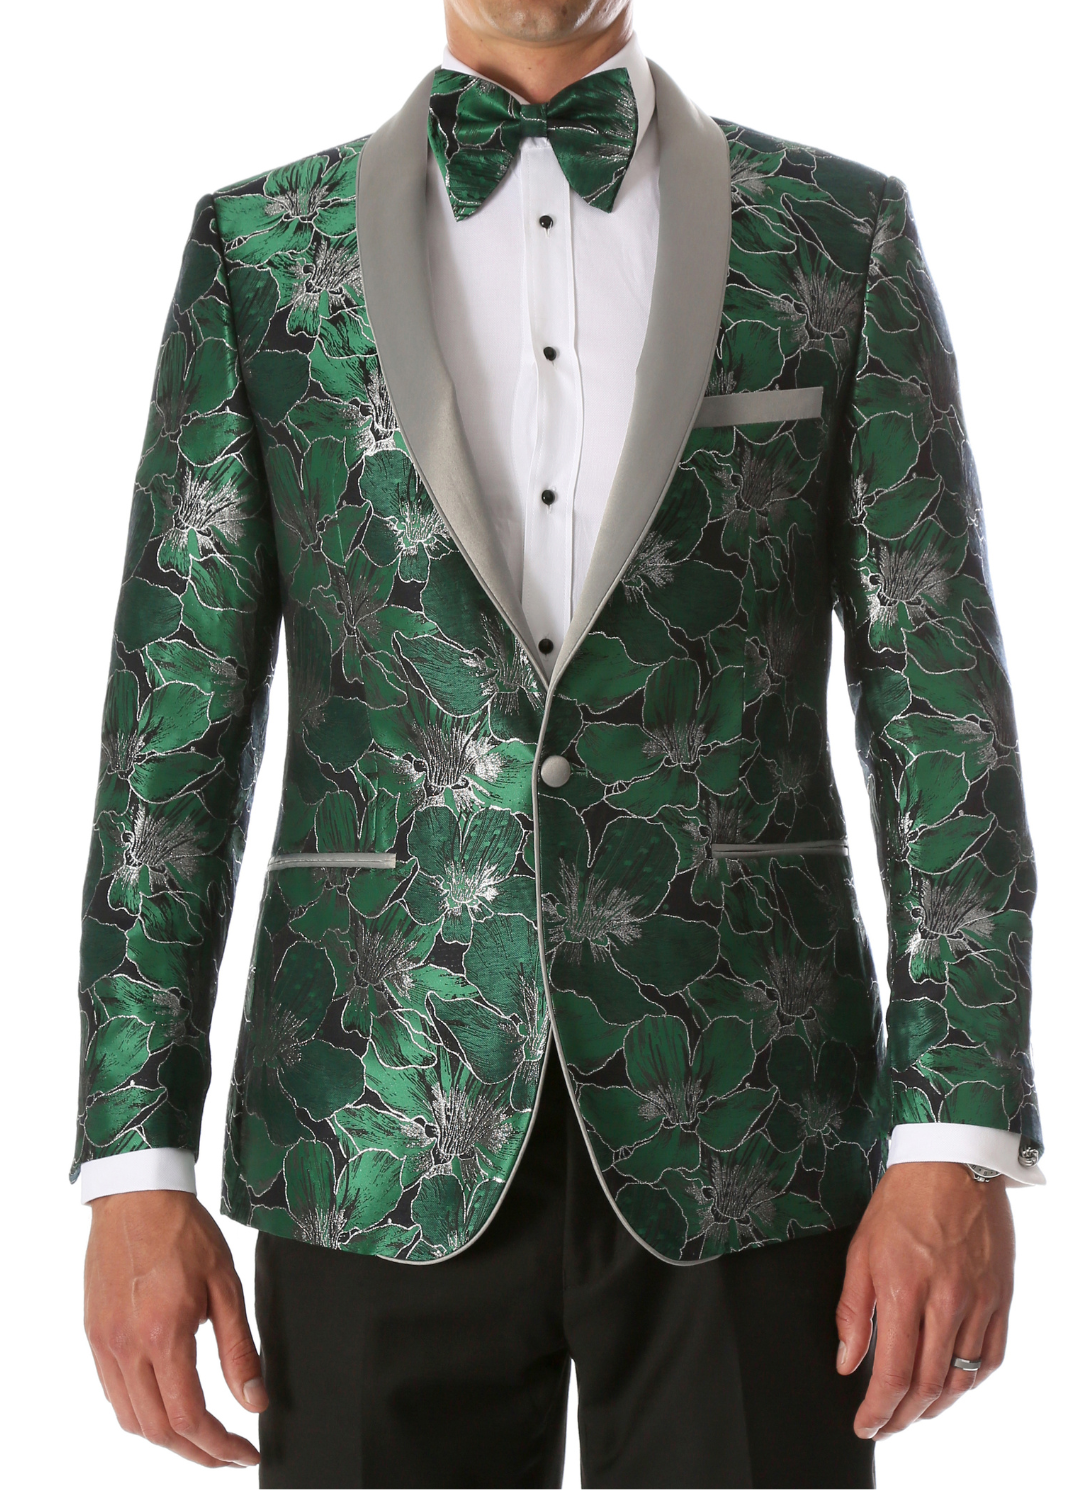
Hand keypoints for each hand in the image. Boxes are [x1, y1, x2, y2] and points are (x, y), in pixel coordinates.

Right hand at [84, 1190, 267, 1467]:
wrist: (137, 1196)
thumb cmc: (183, 1231)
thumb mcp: (226, 1286)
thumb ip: (239, 1349)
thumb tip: (254, 1400)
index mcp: (164, 1335)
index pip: (190, 1417)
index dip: (220, 1447)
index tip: (245, 1453)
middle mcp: (127, 1348)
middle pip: (158, 1431)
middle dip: (197, 1453)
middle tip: (228, 1455)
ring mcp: (105, 1345)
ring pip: (131, 1421)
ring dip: (168, 1439)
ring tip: (202, 1438)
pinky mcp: (94, 1336)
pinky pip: (114, 1394)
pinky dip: (141, 1414)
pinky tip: (166, 1406)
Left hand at [836, 1162, 1013, 1439]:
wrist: (951, 1165)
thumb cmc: (902, 1202)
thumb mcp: (861, 1251)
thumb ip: (853, 1312)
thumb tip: (848, 1362)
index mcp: (905, 1290)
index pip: (894, 1373)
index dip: (878, 1409)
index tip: (866, 1424)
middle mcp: (946, 1302)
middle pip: (929, 1386)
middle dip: (903, 1417)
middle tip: (886, 1426)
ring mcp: (979, 1302)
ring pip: (962, 1379)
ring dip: (936, 1407)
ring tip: (914, 1413)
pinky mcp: (1000, 1298)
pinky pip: (991, 1357)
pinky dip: (971, 1382)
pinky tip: (953, 1387)